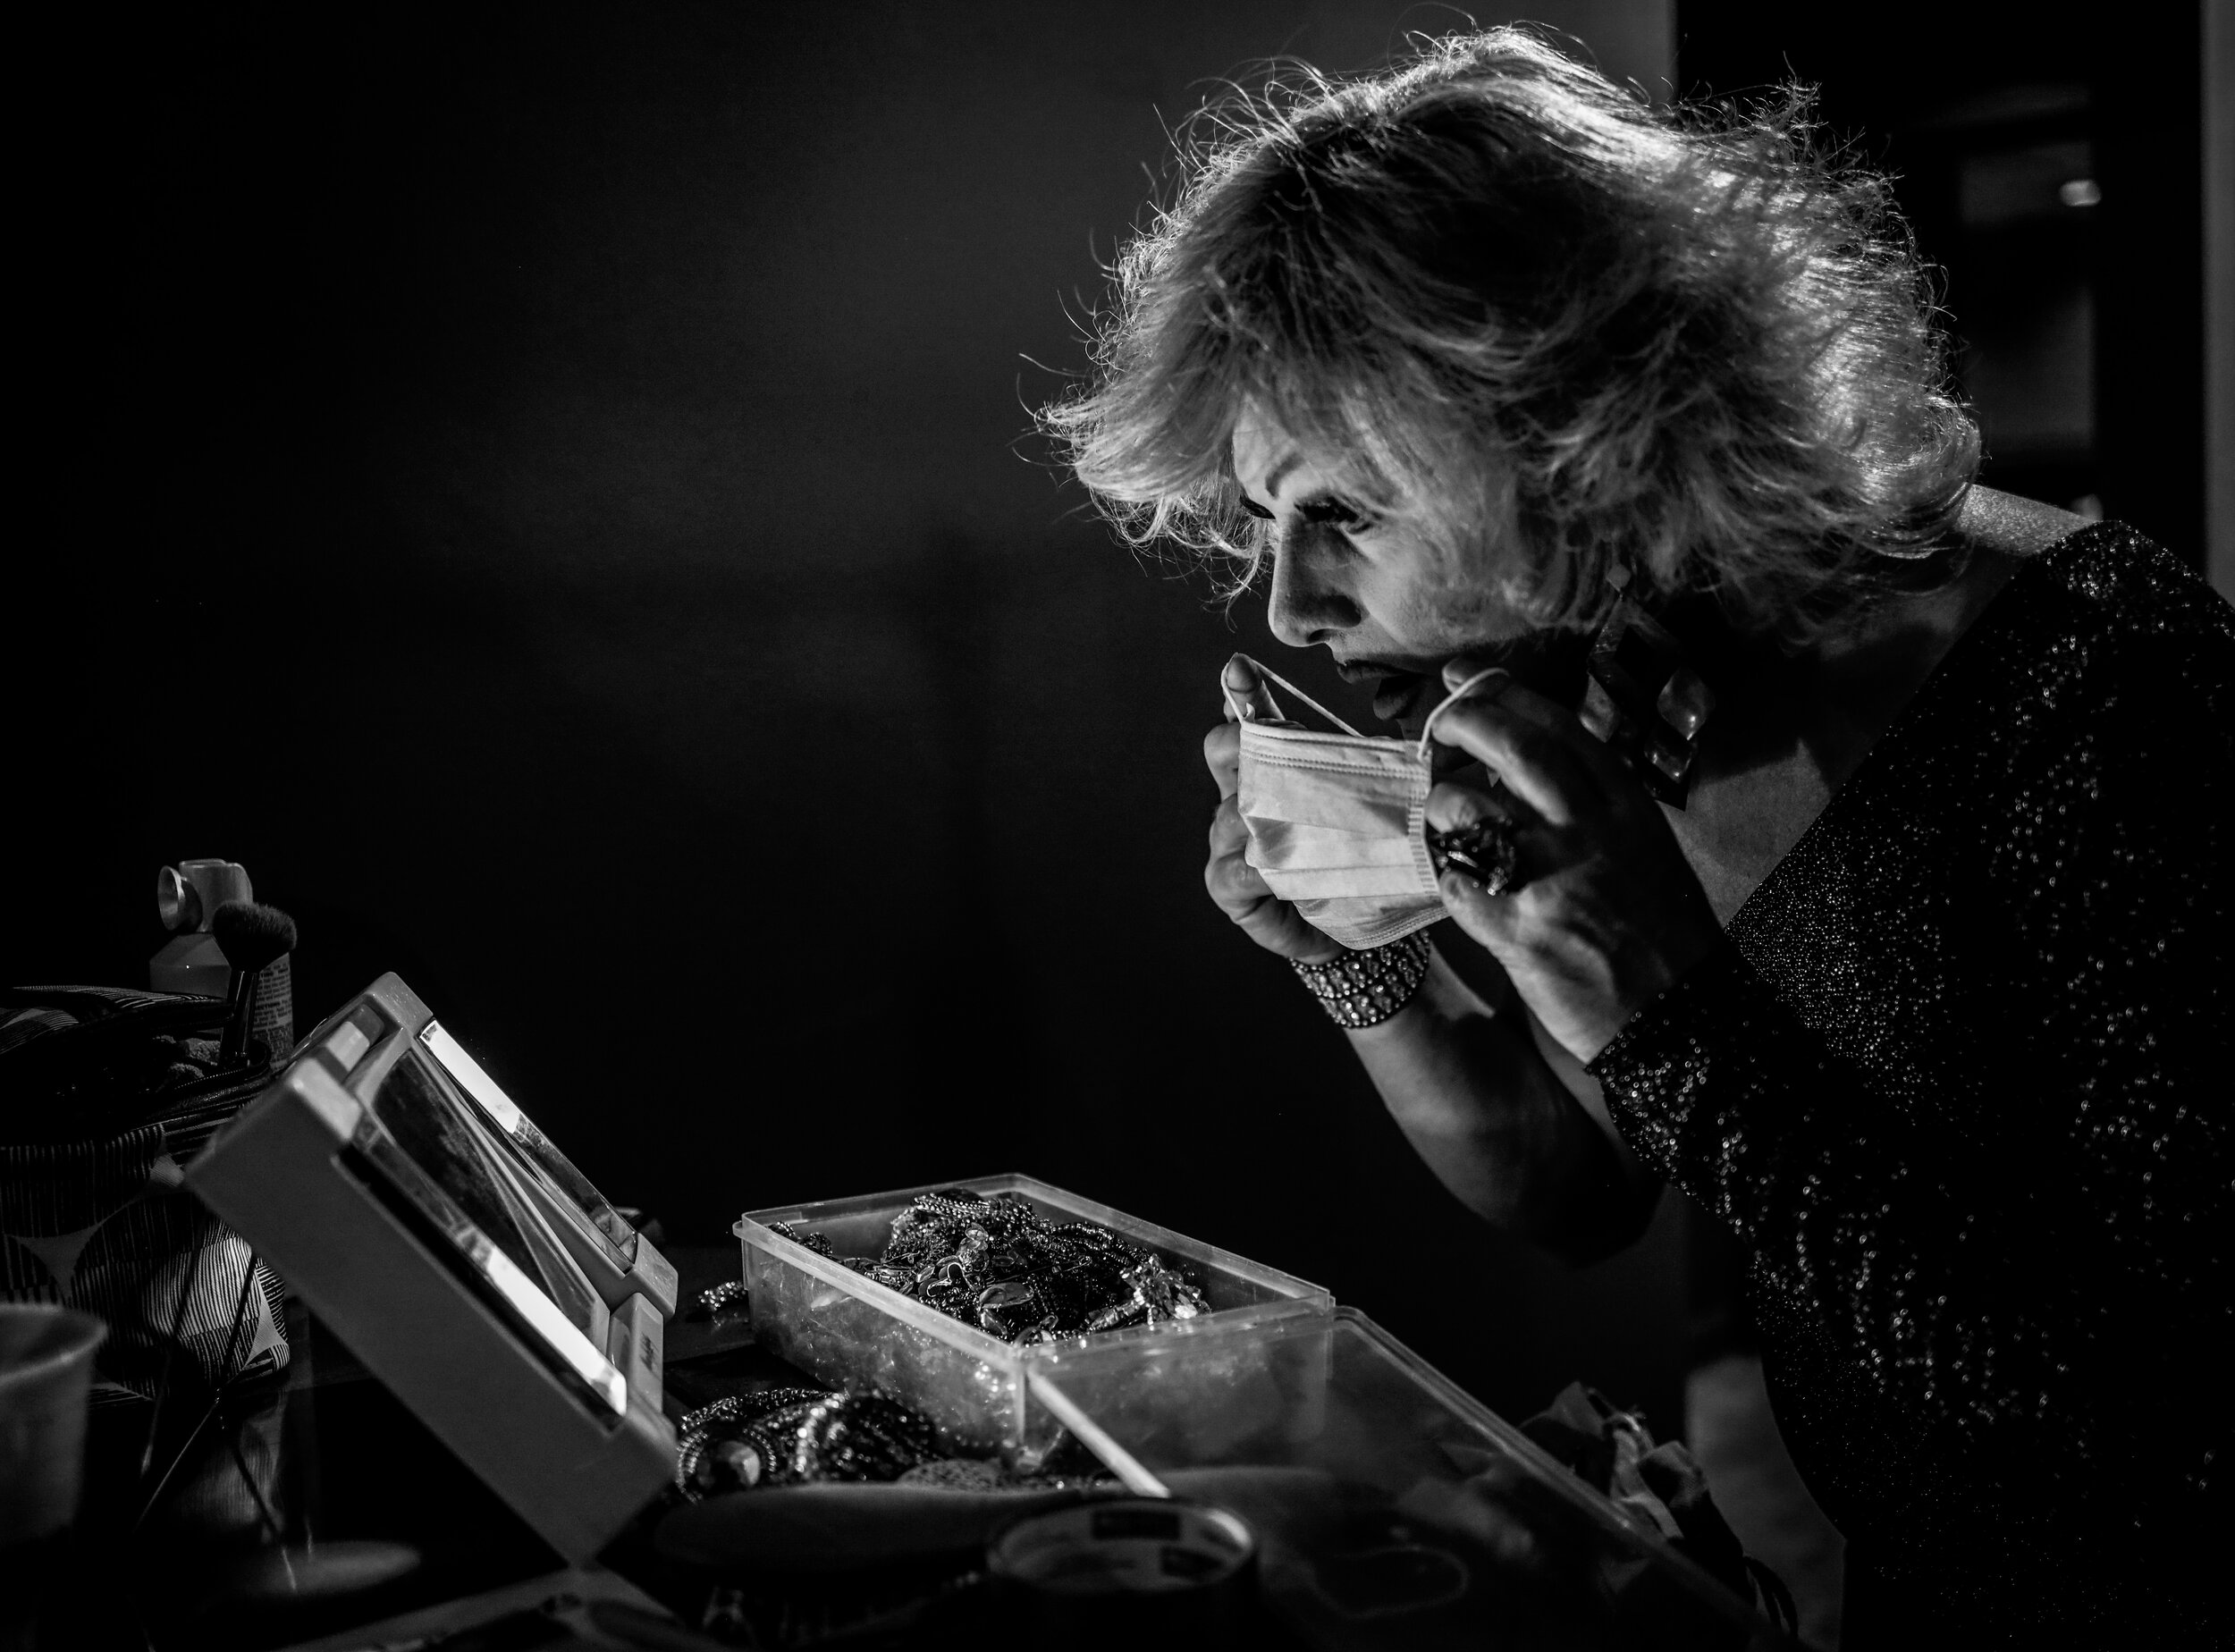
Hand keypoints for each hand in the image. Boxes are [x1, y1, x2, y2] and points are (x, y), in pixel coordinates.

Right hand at [1203, 655, 1343, 963]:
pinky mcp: (1229, 887)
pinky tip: (1280, 870)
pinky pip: (1235, 869)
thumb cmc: (1354, 854)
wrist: (1352, 922)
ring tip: (1300, 818)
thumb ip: (1371, 768)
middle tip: (1275, 738)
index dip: (1242, 694)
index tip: (1241, 666)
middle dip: (1243, 739)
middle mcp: (1239, 799)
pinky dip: (1259, 869)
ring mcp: (1227, 842)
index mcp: (1267, 771)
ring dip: (1267, 812)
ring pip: (1232, 811)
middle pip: (1223, 751)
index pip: (1248, 721)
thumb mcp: (1363, 803)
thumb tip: (1413, 739)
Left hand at [1425, 658, 1721, 1062]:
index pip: (1560, 729)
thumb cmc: (1664, 938)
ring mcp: (1555, 880)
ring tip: (1443, 819)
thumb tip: (1527, 772)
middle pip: (1515, 750)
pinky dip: (1447, 879)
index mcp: (1627, 809)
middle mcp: (1592, 833)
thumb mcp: (1646, 852)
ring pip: (1471, 811)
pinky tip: (1456, 884)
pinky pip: (1457, 885)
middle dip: (1464, 723)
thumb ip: (1594, 811)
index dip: (1504, 696)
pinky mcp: (1522, 933)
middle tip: (1437, 725)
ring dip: (1444, 807)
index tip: (1464, 681)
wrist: (1685, 1022)